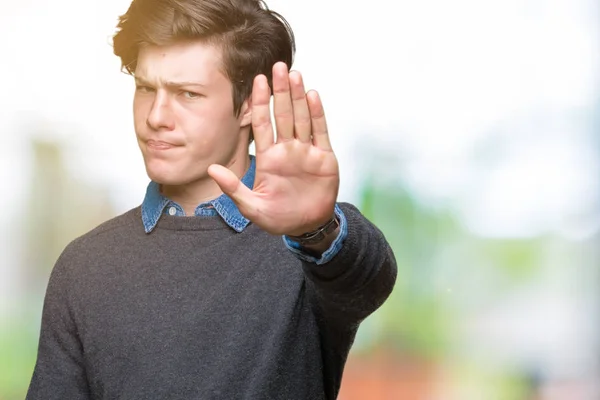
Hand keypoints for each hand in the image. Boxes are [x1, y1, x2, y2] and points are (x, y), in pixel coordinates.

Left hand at [208, 62, 338, 235]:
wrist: (306, 227)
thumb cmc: (278, 218)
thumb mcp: (252, 207)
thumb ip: (233, 188)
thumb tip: (212, 169)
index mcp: (268, 158)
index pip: (262, 124)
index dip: (260, 102)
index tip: (257, 81)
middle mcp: (287, 150)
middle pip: (283, 114)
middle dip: (280, 91)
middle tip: (277, 66)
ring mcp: (306, 152)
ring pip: (302, 118)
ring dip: (298, 97)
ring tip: (295, 75)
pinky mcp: (324, 158)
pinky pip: (320, 131)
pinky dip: (317, 114)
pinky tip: (312, 95)